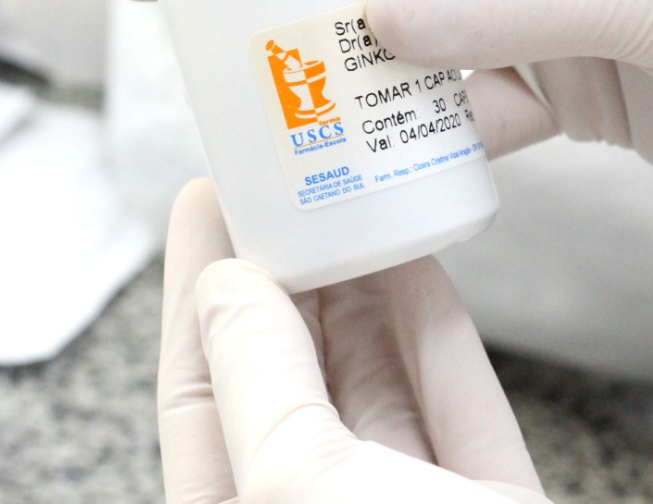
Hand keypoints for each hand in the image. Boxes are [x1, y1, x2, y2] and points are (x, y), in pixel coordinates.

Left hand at [160, 180, 548, 503]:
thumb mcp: (306, 488)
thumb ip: (263, 384)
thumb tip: (231, 287)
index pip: (202, 394)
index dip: (199, 292)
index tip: (208, 198)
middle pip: (285, 378)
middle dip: (283, 275)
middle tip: (286, 179)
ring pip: (371, 383)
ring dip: (359, 288)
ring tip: (349, 197)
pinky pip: (453, 401)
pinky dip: (434, 329)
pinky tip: (418, 260)